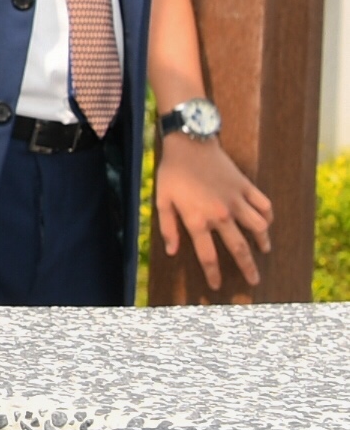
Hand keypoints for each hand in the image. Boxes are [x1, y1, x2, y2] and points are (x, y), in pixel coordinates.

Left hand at [155, 131, 272, 289]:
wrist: (189, 143)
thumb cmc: (172, 172)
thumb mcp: (162, 200)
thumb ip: (168, 228)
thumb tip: (173, 252)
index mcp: (197, 220)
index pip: (208, 256)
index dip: (213, 274)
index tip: (217, 286)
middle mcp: (220, 215)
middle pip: (239, 249)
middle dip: (247, 268)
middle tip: (254, 281)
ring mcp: (236, 201)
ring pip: (258, 228)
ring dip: (263, 242)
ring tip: (263, 251)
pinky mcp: (246, 187)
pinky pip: (264, 206)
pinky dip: (268, 216)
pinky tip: (266, 223)